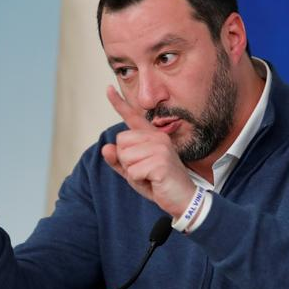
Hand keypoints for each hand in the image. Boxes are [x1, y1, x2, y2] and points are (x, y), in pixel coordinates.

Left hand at [101, 86, 195, 217]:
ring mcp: (160, 148)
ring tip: (150, 176)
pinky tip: (154, 181)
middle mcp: (157, 137)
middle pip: (121, 142)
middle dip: (126, 161)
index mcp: (152, 137)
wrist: (183, 200)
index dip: (119, 103)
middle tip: (145, 170)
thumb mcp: (134, 172)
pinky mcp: (160, 161)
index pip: (132, 117)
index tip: (108, 89)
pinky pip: (133, 171)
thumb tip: (106, 148)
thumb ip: (119, 161)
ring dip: (133, 172)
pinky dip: (139, 180)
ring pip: (125, 157)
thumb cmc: (159, 184)